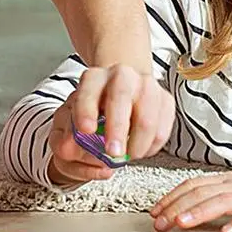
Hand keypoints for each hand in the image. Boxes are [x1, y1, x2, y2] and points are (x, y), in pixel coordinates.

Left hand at [47, 65, 174, 186]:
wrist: (122, 89)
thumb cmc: (96, 107)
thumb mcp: (74, 117)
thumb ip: (67, 135)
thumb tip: (67, 151)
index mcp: (94, 78)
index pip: (88, 91)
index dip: (86, 110)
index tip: (86, 130)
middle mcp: (121, 76)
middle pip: (121, 97)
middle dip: (118, 128)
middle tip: (113, 152)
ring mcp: (146, 85)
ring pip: (147, 116)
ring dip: (138, 143)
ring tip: (128, 156)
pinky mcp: (165, 99)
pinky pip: (163, 126)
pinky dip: (153, 144)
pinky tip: (141, 149)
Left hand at [149, 161, 231, 231]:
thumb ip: (220, 195)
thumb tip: (191, 206)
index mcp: (228, 181)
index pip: (193, 185)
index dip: (172, 197)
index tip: (154, 211)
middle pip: (202, 193)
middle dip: (177, 207)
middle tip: (159, 223)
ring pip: (223, 202)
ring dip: (199, 212)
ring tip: (181, 223)